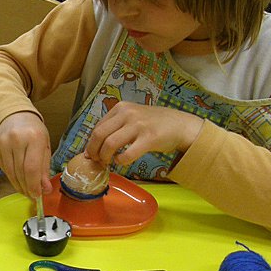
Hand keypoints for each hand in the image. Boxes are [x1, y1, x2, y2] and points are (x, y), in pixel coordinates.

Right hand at [0, 111, 52, 198]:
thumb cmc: (34, 132)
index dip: (34, 185)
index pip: (32, 168)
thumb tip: (45, 190)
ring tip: (26, 190)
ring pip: (11, 173)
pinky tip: (18, 179)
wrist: (16, 116)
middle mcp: (16, 139)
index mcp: (34, 137)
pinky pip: (4, 169)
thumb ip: (44, 168)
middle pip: (20, 172)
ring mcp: (3, 143)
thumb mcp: (45, 147)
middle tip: (32, 196)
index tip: (37, 196)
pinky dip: (12, 177)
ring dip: (19, 185)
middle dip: (27, 188)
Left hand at [85, 101, 202, 166]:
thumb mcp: (132, 116)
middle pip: (99, 134)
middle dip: (93, 151)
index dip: (90, 143)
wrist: (179, 125)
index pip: (97, 126)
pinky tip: (122, 162)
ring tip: (107, 162)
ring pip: (110, 144)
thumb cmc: (153, 123)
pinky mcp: (149, 138)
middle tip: (96, 160)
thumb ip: (115, 126)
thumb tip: (94, 145)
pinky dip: (121, 161)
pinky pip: (128, 154)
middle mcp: (127, 113)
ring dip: (105, 157)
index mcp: (121, 108)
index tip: (90, 154)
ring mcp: (138, 125)